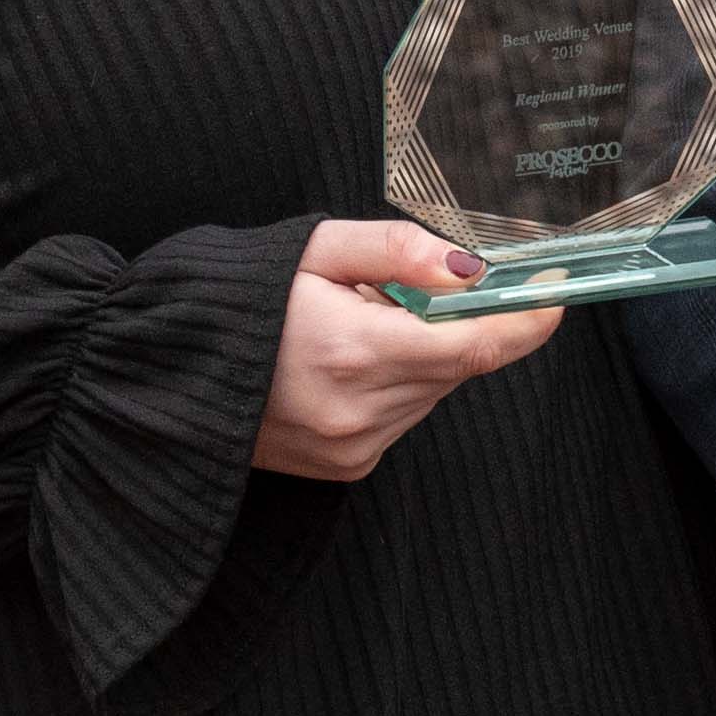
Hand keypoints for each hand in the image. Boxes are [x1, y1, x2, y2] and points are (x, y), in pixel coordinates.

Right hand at [251, 219, 563, 482]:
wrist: (161, 370)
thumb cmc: (235, 299)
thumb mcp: (314, 248)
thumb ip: (398, 250)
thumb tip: (468, 269)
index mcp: (356, 350)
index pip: (477, 345)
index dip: (528, 321)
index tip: (555, 295)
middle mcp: (360, 411)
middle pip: (456, 365)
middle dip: (448, 323)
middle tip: (390, 292)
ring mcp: (353, 447)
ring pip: (431, 392)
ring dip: (416, 356)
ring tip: (348, 330)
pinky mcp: (345, 467)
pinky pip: (402, 418)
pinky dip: (391, 386)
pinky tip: (339, 366)